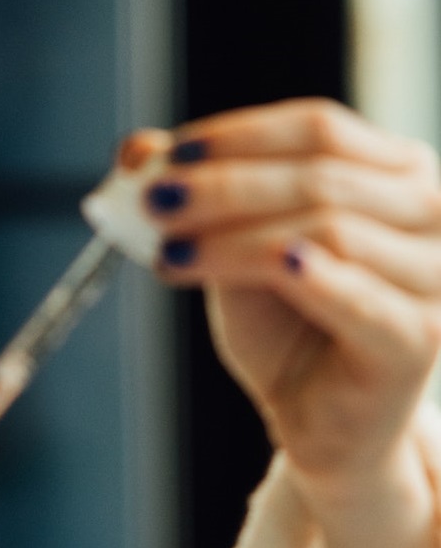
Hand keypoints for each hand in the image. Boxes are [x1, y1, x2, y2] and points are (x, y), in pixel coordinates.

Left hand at [136, 99, 440, 481]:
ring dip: (235, 237)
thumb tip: (136, 150)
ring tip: (170, 254)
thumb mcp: (232, 250)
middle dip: (223, 185)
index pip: (318, 127)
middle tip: (153, 202)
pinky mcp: (418, 337)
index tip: (161, 156)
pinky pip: (357, 296)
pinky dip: (306, 277)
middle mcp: (431, 212)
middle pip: (319, 176)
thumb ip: (198, 198)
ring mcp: (434, 274)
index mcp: (395, 173)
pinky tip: (261, 268)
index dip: (235, 136)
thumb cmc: (287, 328)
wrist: (319, 420)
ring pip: (328, 229)